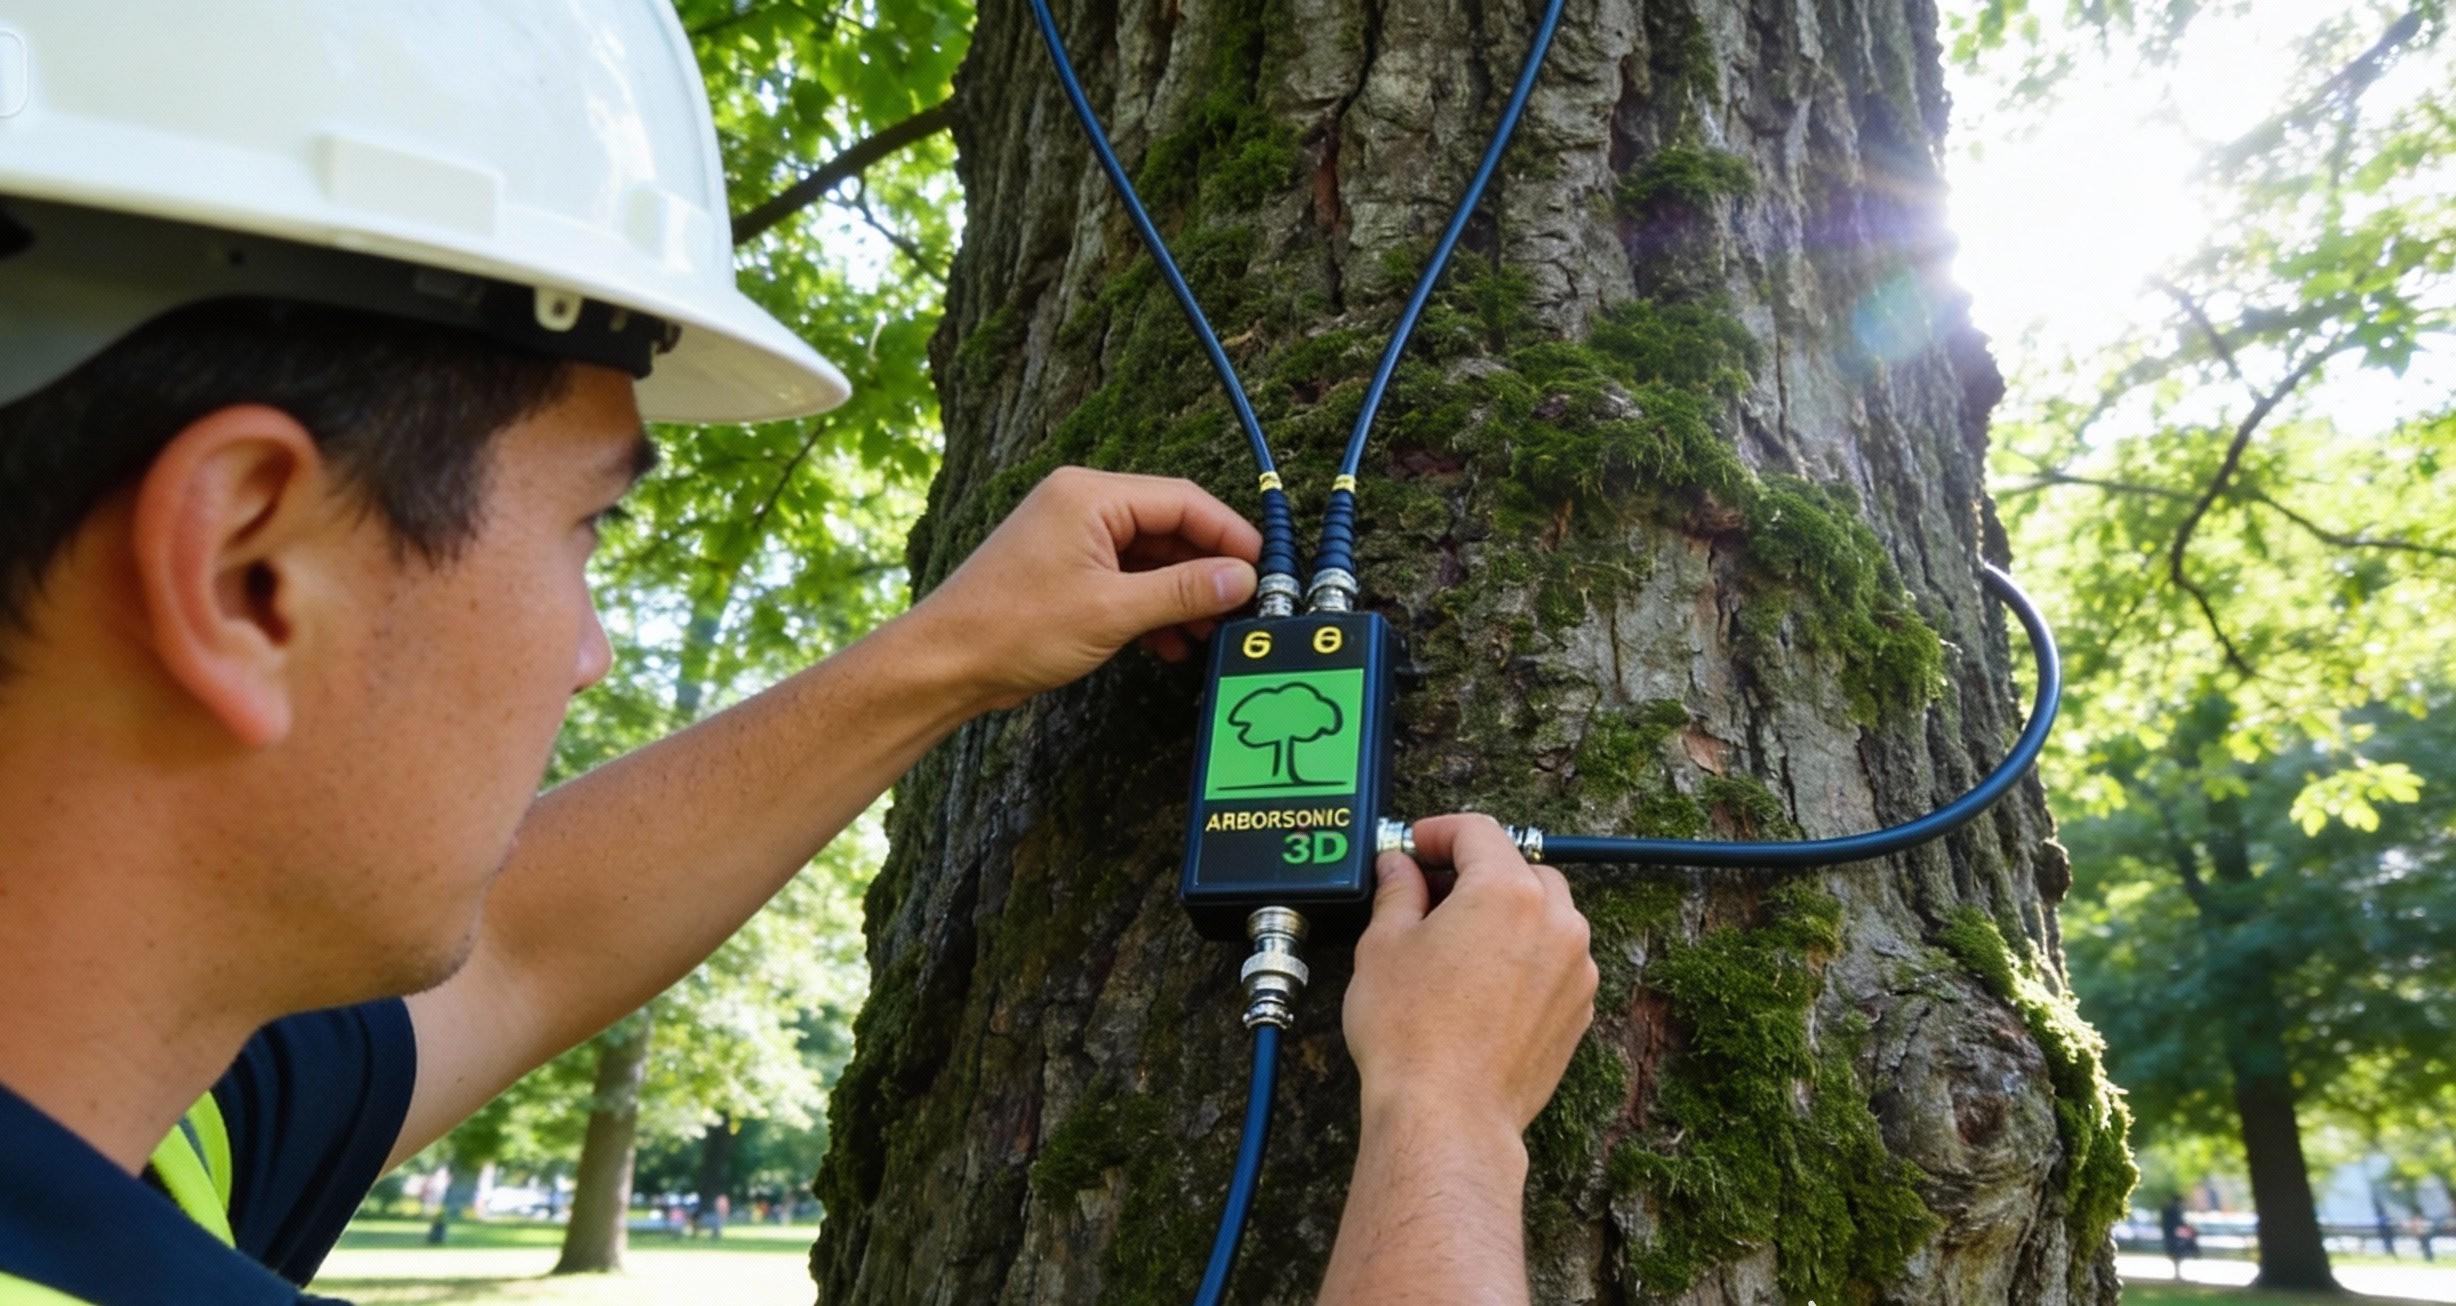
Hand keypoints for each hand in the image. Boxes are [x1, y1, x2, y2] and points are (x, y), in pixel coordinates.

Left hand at [909, 467, 1260, 709]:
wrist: (945, 663)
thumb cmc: (1013, 628)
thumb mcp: (1111, 611)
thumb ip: (1181, 591)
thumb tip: (1239, 578)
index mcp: (1090, 496)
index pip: (1181, 500)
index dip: (1228, 534)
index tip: (1262, 568)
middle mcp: (1081, 505)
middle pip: (1168, 526)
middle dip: (1207, 568)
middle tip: (1243, 607)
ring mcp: (1071, 538)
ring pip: (1149, 556)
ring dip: (1181, 594)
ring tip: (1210, 633)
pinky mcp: (1065, 572)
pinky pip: (1124, 578)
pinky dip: (1151, 607)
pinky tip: (1170, 644)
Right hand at [1344, 814, 1597, 1133]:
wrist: (1448, 1115)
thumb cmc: (1412, 1034)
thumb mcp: (1384, 946)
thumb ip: (1397, 892)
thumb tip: (1400, 870)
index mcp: (1507, 891)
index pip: (1477, 831)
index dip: (1438, 832)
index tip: (1415, 847)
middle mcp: (1556, 922)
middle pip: (1519, 869)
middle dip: (1475, 874)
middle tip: (1429, 895)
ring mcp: (1576, 968)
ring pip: (1545, 915)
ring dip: (1506, 914)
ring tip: (1456, 944)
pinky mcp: (1578, 1010)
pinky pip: (1555, 961)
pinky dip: (1525, 957)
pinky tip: (1482, 984)